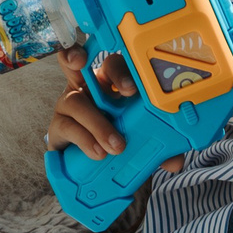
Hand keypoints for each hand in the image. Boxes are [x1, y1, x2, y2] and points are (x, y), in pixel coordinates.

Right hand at [44, 45, 184, 171]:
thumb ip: (158, 148)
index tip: (132, 89)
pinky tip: (98, 152)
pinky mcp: (58, 127)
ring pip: (76, 102)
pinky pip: (67, 127)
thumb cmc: (118, 142)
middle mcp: (85, 88)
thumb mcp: (141, 142)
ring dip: (98, 124)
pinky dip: (85, 140)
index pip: (112, 65)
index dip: (120, 71)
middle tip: (111, 87)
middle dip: (81, 60)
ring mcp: (68, 105)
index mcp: (108, 83)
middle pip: (77, 63)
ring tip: (116, 146)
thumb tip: (174, 160)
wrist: (92, 172)